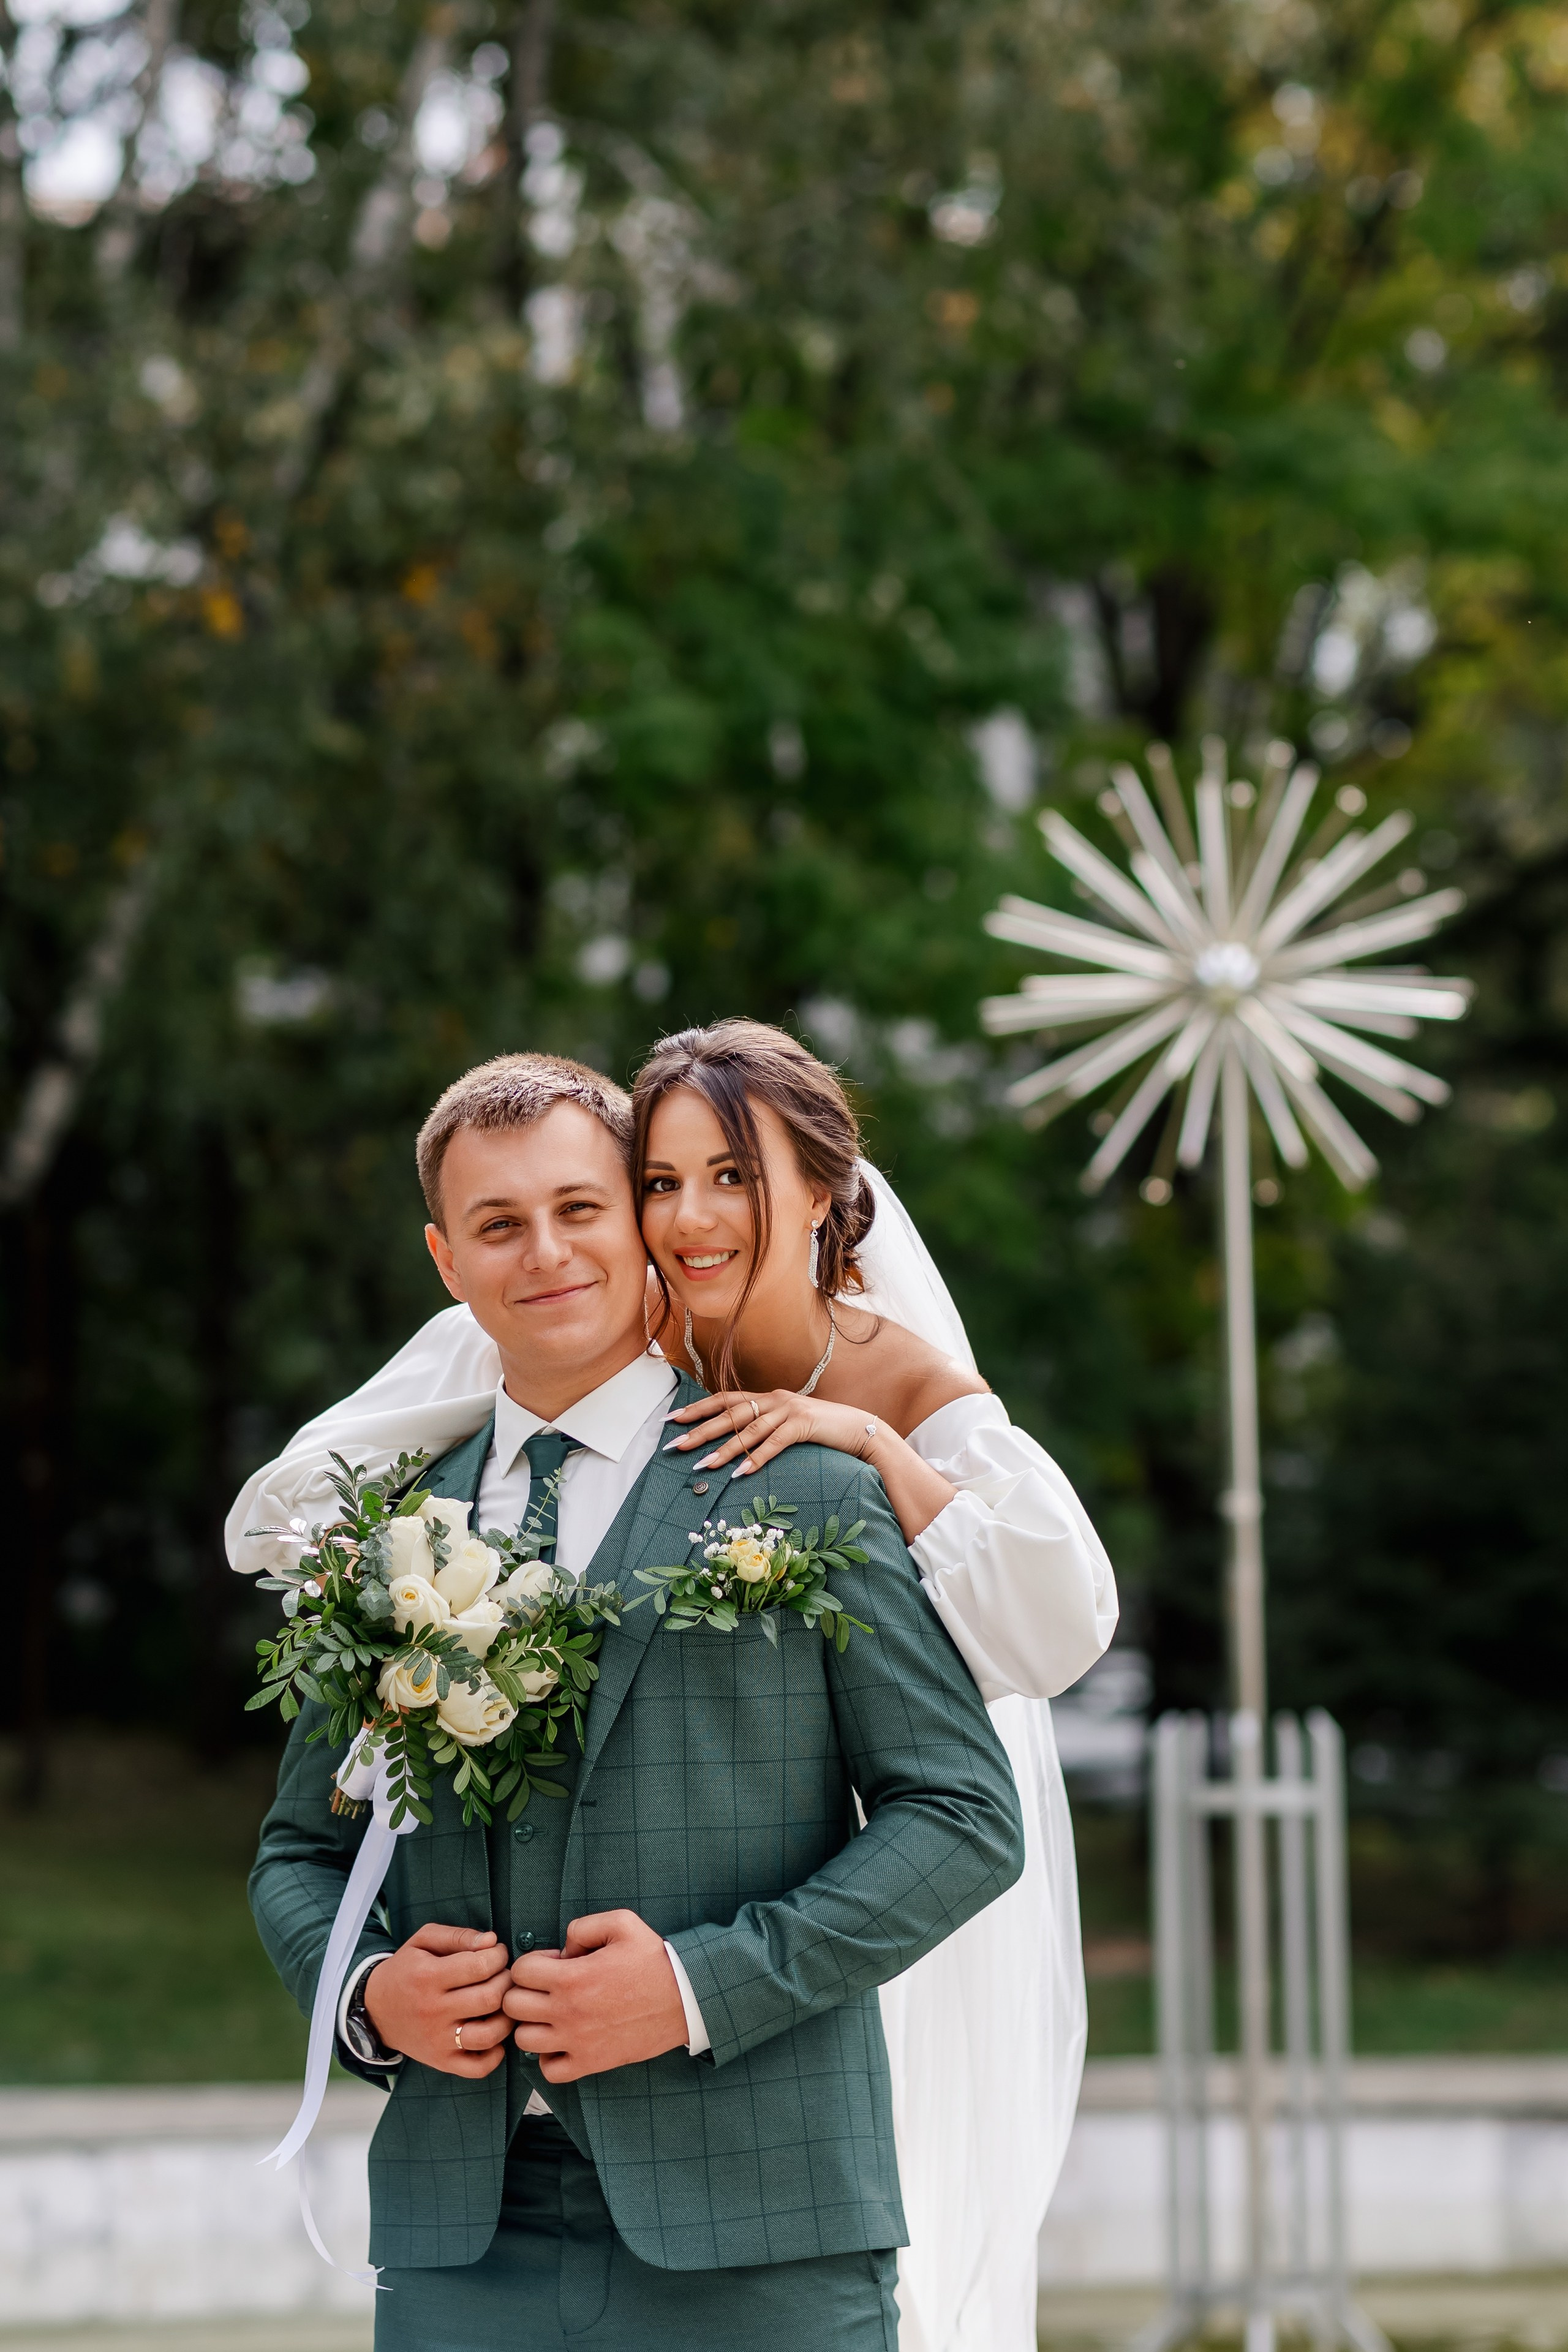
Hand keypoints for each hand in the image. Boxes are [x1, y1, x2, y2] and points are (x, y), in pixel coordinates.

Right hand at [362, 1923, 512, 2077]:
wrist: (376, 2010)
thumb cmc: (406, 1970)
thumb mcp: (423, 1941)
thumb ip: (458, 1935)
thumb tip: (491, 1940)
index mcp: (428, 1977)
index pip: (480, 1966)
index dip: (498, 1956)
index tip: (497, 1953)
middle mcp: (434, 2011)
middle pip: (489, 1998)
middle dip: (506, 1982)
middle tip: (503, 1975)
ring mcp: (438, 2041)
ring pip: (489, 2035)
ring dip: (507, 2017)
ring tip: (502, 2004)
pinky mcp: (441, 2061)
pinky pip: (478, 2068)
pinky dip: (495, 2054)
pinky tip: (494, 2034)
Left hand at [501, 1908, 688, 2081]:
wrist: (685, 1998)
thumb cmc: (653, 1959)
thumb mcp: (621, 1923)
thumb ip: (582, 1927)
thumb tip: (562, 1947)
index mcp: (572, 1977)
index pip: (519, 1971)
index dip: (532, 1963)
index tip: (553, 1963)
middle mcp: (567, 2012)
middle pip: (513, 2006)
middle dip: (524, 1992)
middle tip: (547, 1988)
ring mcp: (577, 2041)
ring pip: (523, 2040)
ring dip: (533, 2025)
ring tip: (552, 2015)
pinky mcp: (591, 2063)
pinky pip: (549, 2071)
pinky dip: (549, 2058)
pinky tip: (563, 2041)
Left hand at [664, 1389, 878, 1482]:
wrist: (860, 1429)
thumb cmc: (821, 1431)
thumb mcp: (788, 1425)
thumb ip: (764, 1429)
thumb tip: (735, 1446)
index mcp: (767, 1397)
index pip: (725, 1399)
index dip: (698, 1408)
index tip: (673, 1419)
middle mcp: (774, 1399)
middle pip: (730, 1413)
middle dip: (701, 1430)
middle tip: (676, 1445)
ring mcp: (790, 1410)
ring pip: (749, 1429)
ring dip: (724, 1448)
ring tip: (703, 1465)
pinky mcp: (805, 1424)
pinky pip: (775, 1443)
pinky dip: (757, 1458)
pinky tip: (741, 1472)